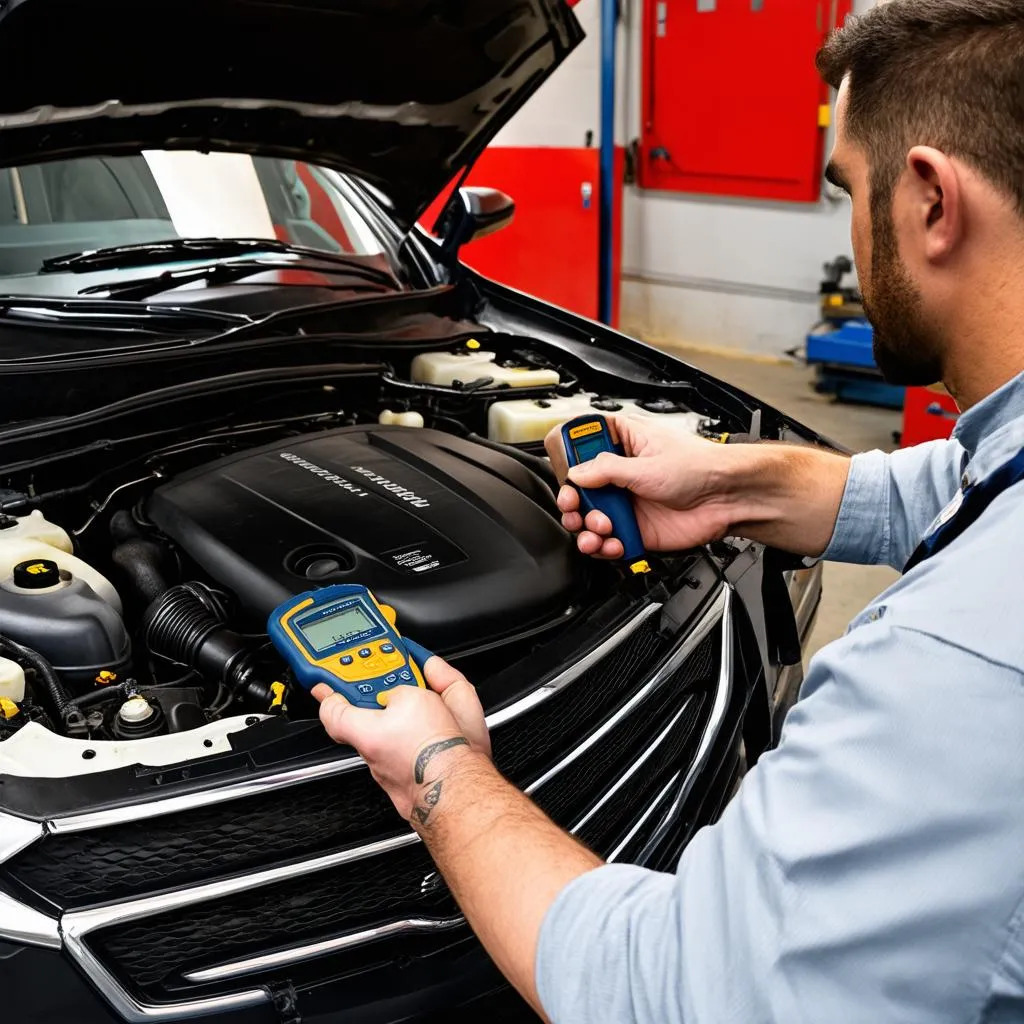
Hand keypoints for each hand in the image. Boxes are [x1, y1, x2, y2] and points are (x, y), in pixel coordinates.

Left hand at [313, 657, 491, 826]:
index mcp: (366, 733)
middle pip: (363, 726)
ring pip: (389, 744)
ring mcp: (391, 775)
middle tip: (389, 689)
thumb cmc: (437, 747)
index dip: (328, 696)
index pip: (333, 712)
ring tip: (429, 713)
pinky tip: (437, 739)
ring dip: (402, 728)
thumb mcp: (417, 694)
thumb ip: (402, 687)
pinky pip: (408, 758)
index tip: (323, 686)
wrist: (458, 786)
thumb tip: (402, 688)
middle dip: (377, 706)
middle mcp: (374, 757)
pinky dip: (418, 746)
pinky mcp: (410, 786)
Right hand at [544, 415, 737, 558]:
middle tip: (576, 506)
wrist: (728, 499)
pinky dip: (603, 546)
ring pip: (587, 517)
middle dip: (572, 501)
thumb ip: (607, 470)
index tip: (568, 472)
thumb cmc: (701, 468)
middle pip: (577, 487)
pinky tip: (612, 543)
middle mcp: (619, 473)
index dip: (568, 458)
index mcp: (622, 443)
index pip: (580, 444)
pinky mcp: (633, 529)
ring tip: (599, 529)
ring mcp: (625, 502)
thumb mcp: (648, 465)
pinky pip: (606, 541)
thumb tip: (577, 474)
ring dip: (585, 527)